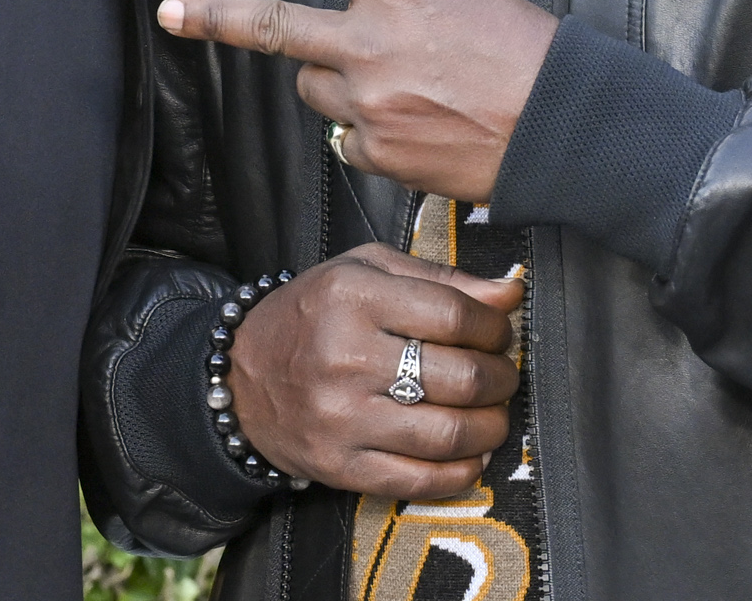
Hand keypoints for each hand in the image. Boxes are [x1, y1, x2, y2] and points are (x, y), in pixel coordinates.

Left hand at [158, 0, 555, 204]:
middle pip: (274, 27)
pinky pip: (352, 143)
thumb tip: (372, 39)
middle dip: (214, 16)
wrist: (566, 127)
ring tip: (401, 91)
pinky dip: (374, 138)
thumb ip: (404, 11)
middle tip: (170, 12)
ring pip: (317, 92)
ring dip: (339, 88)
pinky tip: (420, 133)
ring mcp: (369, 103)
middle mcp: (371, 45)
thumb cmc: (530, 58)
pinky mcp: (379, 154)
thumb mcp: (466, 3)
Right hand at [229, 245, 524, 496]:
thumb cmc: (315, 315)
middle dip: (500, 379)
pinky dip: (461, 472)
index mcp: (352, 296)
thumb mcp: (365, 270)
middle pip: (460, 377)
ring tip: (491, 414)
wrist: (242, 376)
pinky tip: (469, 453)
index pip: (455, 316)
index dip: (494, 329)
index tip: (498, 334)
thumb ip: (440, 278)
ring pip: (449, 434)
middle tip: (501, 375)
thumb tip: (510, 294)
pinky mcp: (339, 466)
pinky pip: (420, 481)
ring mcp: (341, 418)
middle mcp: (344, 356)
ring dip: (491, 427)